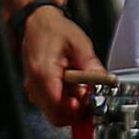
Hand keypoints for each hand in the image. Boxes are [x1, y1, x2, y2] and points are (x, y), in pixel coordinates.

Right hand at [16, 6, 98, 130]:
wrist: (38, 23)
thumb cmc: (55, 31)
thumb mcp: (80, 45)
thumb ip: (91, 65)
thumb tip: (104, 81)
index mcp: (44, 74)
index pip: (59, 107)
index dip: (78, 109)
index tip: (91, 101)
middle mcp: (34, 85)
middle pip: (55, 115)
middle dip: (76, 111)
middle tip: (90, 96)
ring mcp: (33, 89)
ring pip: (53, 112)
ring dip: (71, 106)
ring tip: (82, 87)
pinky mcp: (36, 89)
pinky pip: (51, 104)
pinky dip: (65, 101)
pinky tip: (74, 87)